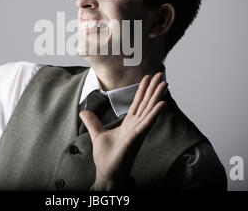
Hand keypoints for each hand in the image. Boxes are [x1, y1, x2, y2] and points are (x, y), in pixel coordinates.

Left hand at [79, 72, 166, 189]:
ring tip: (164, 82)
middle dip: (153, 88)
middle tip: (160, 73)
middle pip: (146, 103)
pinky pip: (147, 123)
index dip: (143, 90)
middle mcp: (136, 126)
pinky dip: (155, 113)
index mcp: (129, 124)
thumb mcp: (97, 135)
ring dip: (157, 96)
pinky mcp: (136, 138)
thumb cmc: (106, 158)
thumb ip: (92, 122)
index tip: (148, 77)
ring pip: (149, 110)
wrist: (107, 173)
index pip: (137, 103)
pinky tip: (162, 103)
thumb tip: (83, 112)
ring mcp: (138, 131)